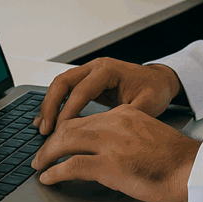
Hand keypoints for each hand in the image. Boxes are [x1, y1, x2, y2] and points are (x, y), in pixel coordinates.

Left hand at [31, 104, 199, 201]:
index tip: (56, 140)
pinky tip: (48, 178)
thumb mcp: (146, 134)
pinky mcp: (110, 165)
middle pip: (71, 126)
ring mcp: (112, 143)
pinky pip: (72, 165)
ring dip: (47, 154)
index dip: (65, 129)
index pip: (86, 117)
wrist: (189, 168)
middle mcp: (115, 122)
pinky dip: (55, 172)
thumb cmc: (173, 157)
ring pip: (67, 141)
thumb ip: (125, 133)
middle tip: (40, 154)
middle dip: (51, 141)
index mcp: (125, 113)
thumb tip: (106, 147)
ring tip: (39, 165)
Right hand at [33, 58, 181, 134]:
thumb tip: (108, 134)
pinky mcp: (88, 81)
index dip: (68, 112)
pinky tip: (47, 119)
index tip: (59, 133)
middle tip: (45, 129)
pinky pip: (66, 89)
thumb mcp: (147, 105)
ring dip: (50, 105)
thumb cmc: (155, 90)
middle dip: (51, 105)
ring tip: (42, 127)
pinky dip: (55, 103)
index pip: (80, 91)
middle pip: (63, 81)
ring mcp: (91, 72)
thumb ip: (127, 117)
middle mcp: (96, 67)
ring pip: (61, 84)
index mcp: (108, 70)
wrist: (160, 80)